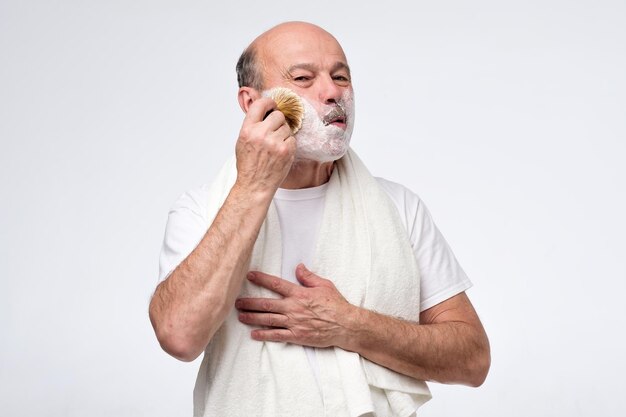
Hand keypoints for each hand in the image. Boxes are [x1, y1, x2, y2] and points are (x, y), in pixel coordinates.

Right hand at [235, 97, 295, 194]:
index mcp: (247, 130)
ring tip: (274, 145)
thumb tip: (264, 109)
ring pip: (287, 127)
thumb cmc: (248, 164)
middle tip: (274, 131)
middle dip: (277, 121)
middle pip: (278, 115)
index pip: (260, 104)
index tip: (272, 105)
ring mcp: (275, 142)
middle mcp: (261, 134)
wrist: (255, 184)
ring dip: (283, 134)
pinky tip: (280, 152)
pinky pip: (292, 138)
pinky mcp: (286, 150)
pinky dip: (288, 144)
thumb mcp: (242, 141)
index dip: (269, 103)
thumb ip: (253, 124)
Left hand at [235, 264, 356, 347]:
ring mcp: (294, 322)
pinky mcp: (296, 335)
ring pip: (268, 320)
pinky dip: (264, 335)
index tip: (249, 275)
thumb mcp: (324, 285)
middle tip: (236, 301)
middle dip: (250, 302)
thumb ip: (308, 277)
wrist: (345, 325)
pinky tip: (254, 334)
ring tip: (240, 316)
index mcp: (299, 294)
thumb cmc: (336, 304)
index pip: (276, 284)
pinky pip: (277, 335)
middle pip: (266, 304)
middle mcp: (293, 307)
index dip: (261, 279)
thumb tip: (298, 267)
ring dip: (252, 318)